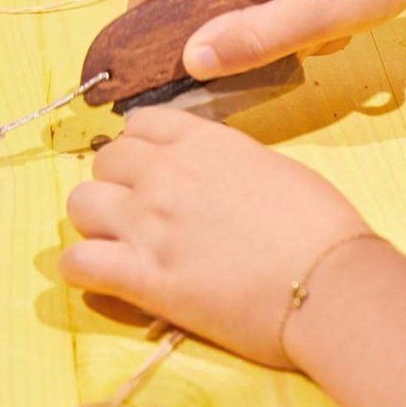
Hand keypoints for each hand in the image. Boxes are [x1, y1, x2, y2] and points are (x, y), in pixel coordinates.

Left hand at [60, 108, 379, 368]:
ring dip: (96, 223)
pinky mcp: (142, 278)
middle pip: (103, 163)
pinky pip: (76, 264)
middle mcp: (166, 174)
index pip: (140, 124)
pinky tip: (107, 279)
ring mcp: (148, 224)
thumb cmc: (322, 227)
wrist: (329, 282)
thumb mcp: (276, 169)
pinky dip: (84, 270)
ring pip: (80, 206)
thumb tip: (216, 180)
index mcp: (203, 142)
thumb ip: (230, 164)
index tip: (153, 170)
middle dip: (117, 185)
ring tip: (121, 245)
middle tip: (142, 214)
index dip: (142, 148)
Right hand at [129, 0, 405, 80]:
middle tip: (225, 79)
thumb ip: (253, 39)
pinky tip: (319, 31)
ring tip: (293, 50)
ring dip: (251, 30)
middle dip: (199, 37)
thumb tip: (190, 61)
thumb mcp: (318, 13)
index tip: (143, 76)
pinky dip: (281, 17)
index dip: (135, 29)